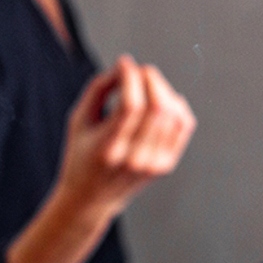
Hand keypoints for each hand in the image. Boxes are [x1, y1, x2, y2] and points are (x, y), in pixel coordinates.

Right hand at [57, 54, 196, 217]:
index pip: (130, 106)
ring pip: (173, 116)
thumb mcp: (79, 121)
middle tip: (140, 70)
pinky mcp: (166, 165)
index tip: (124, 62)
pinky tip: (166, 99)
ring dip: (164, 90)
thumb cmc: (81, 155)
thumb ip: (98, 90)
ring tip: (150, 83)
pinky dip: (178, 107)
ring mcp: (154, 163)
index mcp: (108, 148)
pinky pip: (183, 127)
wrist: (91, 199)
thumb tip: (124, 67)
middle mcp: (134, 158)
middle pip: (156, 108)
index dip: (130, 78)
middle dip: (150, 79)